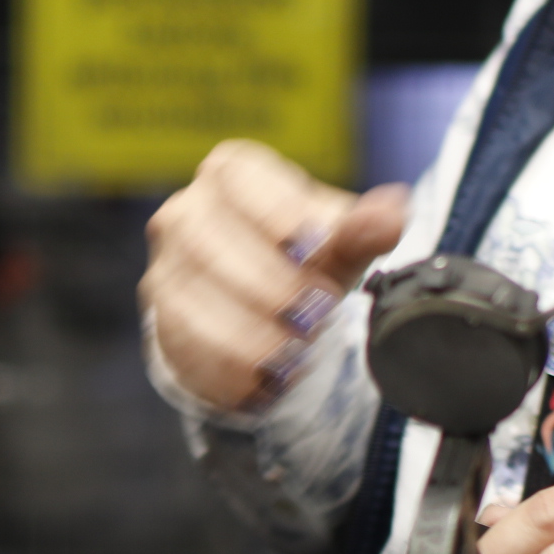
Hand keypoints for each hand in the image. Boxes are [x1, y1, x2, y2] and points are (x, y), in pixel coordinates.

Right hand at [140, 139, 409, 410]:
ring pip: (192, 299)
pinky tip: (266, 379)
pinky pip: (185, 345)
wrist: (267, 306)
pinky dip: (231, 368)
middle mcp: (186, 213)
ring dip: (250, 334)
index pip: (238, 178)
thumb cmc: (304, 258)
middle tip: (317, 312)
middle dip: (270, 284)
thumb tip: (391, 213)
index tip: (317, 247)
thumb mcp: (339, 243)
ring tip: (296, 352)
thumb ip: (363, 229)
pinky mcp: (163, 318)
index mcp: (230, 174)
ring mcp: (166, 266)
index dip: (277, 213)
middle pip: (208, 242)